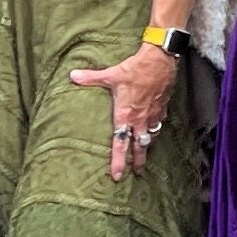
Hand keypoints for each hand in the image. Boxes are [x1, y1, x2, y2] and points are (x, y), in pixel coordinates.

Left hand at [73, 45, 178, 178]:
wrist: (160, 60)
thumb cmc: (135, 69)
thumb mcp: (111, 74)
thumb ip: (91, 78)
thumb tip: (73, 76)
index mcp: (125, 115)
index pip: (120, 144)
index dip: (118, 161)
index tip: (117, 176)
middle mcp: (140, 119)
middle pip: (139, 147)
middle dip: (138, 161)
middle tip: (136, 172)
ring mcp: (153, 114)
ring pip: (151, 137)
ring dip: (147, 146)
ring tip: (145, 152)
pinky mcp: (163, 107)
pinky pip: (159, 123)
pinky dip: (156, 128)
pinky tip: (154, 128)